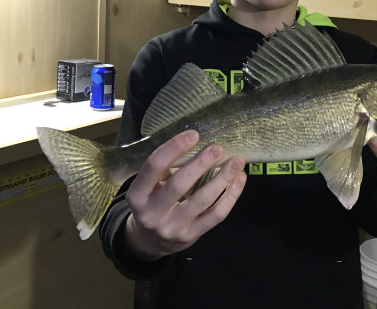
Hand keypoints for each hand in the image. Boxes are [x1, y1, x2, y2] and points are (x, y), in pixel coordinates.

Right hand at [123, 130, 246, 261]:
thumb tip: (194, 141)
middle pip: (179, 185)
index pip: (154, 167)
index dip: (173, 148)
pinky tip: (239, 180)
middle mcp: (151, 213)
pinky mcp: (190, 236)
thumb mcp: (147, 186)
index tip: (193, 134)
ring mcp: (172, 228)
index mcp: (137, 195)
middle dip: (200, 164)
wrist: (149, 241)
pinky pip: (215, 215)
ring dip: (222, 178)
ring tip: (237, 162)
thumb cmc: (151, 202)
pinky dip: (230, 196)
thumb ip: (163, 169)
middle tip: (218, 148)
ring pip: (202, 201)